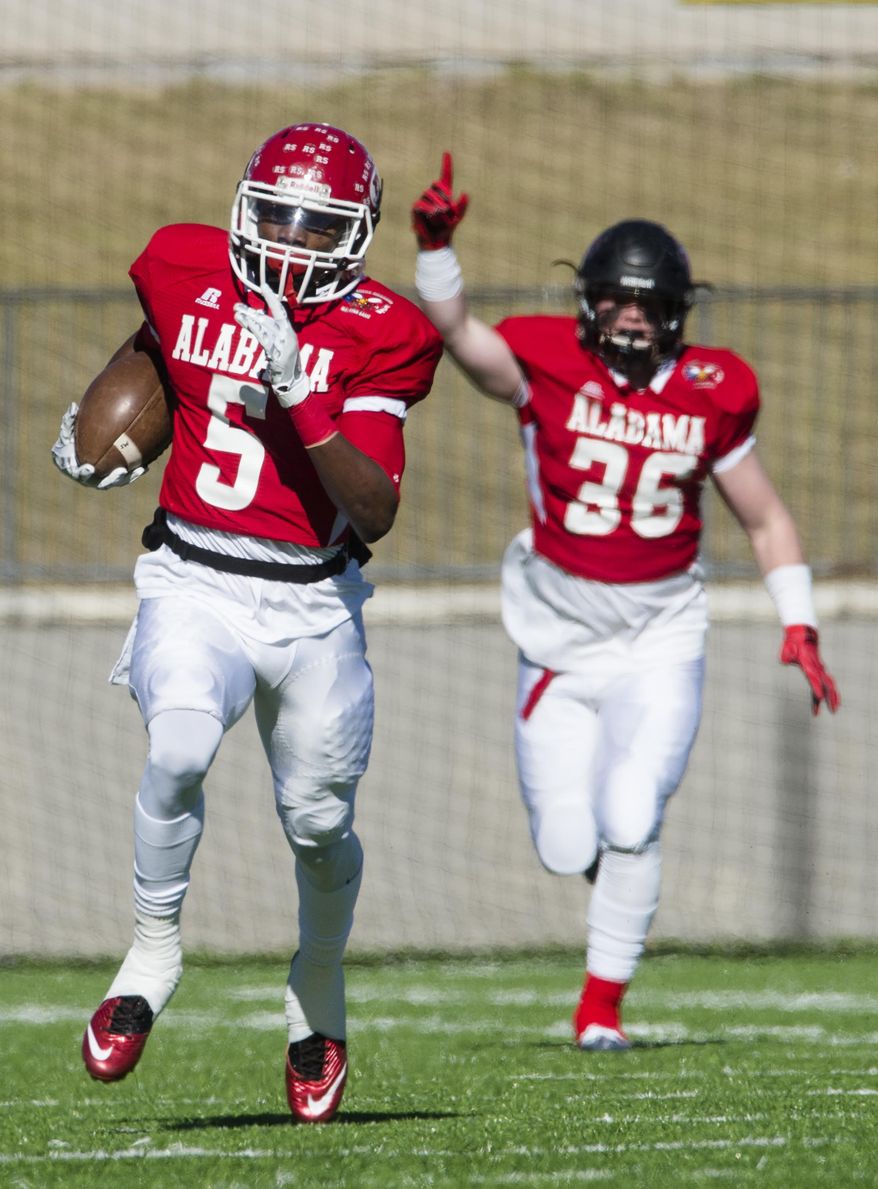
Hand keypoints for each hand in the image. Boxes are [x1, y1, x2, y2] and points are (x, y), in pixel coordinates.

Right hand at [51, 403, 147, 487]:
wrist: (81, 452)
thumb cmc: (71, 442)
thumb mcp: (68, 431)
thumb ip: (69, 422)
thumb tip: (73, 406)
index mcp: (77, 471)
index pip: (80, 475)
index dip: (85, 473)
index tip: (89, 468)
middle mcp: (92, 480)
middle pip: (103, 482)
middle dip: (112, 478)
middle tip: (120, 471)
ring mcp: (104, 481)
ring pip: (118, 481)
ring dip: (129, 477)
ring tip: (140, 469)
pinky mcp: (115, 479)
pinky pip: (127, 477)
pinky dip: (134, 473)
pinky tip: (145, 467)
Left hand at [233, 283, 310, 406]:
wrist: (292, 380)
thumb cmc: (285, 362)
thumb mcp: (279, 343)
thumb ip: (270, 331)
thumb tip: (256, 317)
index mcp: (289, 330)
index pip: (280, 310)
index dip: (271, 297)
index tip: (263, 285)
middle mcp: (287, 334)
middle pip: (266, 318)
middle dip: (250, 311)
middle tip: (236, 306)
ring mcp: (283, 343)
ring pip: (263, 327)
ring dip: (248, 319)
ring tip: (236, 313)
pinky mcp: (277, 352)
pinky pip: (263, 338)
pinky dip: (254, 330)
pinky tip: (245, 323)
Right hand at [411, 152, 468, 248]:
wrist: (437, 242)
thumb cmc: (447, 229)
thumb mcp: (458, 217)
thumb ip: (463, 206)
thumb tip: (465, 193)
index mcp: (444, 194)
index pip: (445, 176)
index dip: (446, 164)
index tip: (446, 153)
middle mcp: (432, 194)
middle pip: (436, 184)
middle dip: (444, 196)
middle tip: (447, 210)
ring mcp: (423, 200)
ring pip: (430, 195)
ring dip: (438, 207)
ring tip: (441, 217)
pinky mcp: (416, 208)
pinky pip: (422, 204)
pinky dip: (429, 210)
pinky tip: (433, 216)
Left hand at [780, 625, 839, 715]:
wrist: (803, 633)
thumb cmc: (793, 643)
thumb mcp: (786, 650)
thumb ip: (786, 658)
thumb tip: (788, 661)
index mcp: (808, 664)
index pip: (813, 678)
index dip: (817, 688)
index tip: (820, 698)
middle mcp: (817, 667)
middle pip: (825, 684)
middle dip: (829, 698)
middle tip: (832, 711)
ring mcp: (820, 668)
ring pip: (829, 684)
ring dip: (832, 697)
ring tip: (834, 710)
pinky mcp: (820, 669)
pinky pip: (826, 682)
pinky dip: (829, 692)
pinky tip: (831, 702)